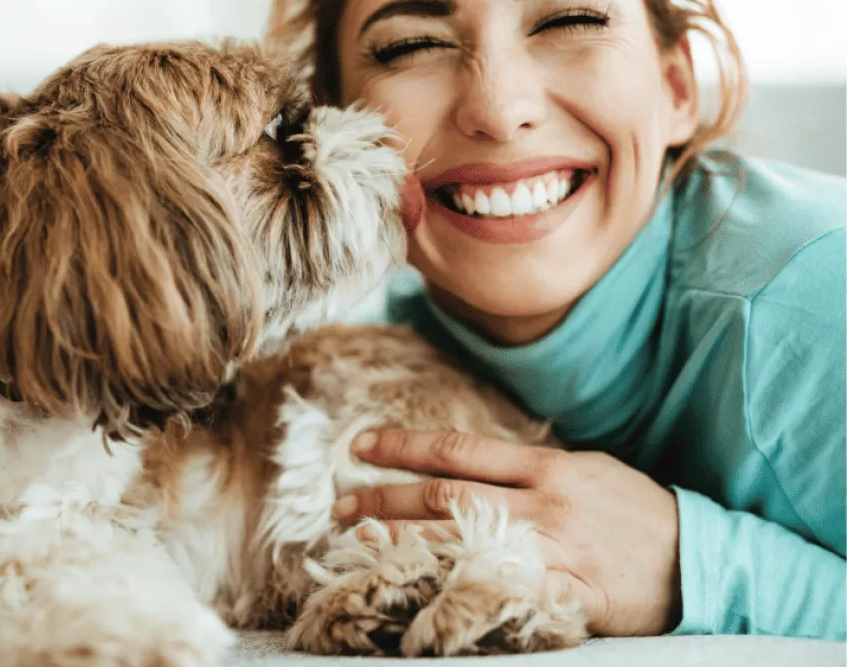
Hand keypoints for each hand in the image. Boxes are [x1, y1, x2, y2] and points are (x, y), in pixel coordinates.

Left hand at [333, 429, 680, 636]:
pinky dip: (455, 587)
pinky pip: (502, 590)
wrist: (701, 559)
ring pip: (461, 540)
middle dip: (385, 497)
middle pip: (446, 495)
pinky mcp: (568, 594)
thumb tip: (470, 462)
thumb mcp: (586, 469)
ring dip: (401, 540)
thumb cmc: (636, 511)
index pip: (459, 450)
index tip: (360, 445)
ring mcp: (553, 550)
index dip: (405, 446)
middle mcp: (542, 503)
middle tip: (339, 503)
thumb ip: (528, 468)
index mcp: (546, 467)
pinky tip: (416, 588)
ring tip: (356, 539)